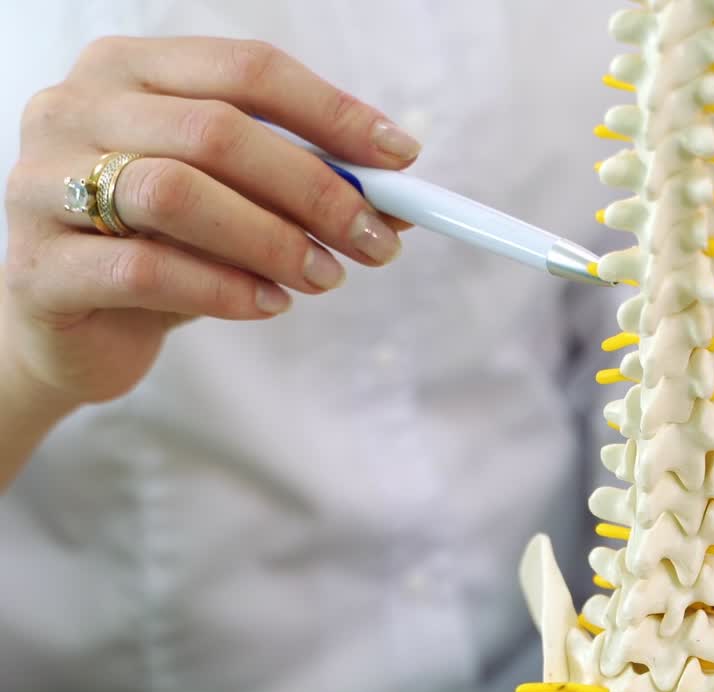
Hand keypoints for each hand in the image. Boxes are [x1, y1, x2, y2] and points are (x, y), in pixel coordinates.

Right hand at [2, 36, 419, 417]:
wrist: (72, 330)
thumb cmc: (157, 251)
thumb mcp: (232, 209)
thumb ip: (298, 193)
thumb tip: (396, 204)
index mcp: (130, 72)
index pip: (245, 69)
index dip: (330, 112)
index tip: (401, 158)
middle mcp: (77, 110)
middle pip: (217, 131)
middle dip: (314, 189)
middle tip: (375, 242)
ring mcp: (45, 184)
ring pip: (177, 193)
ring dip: (272, 240)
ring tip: (324, 277)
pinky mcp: (41, 268)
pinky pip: (146, 270)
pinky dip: (223, 289)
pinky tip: (269, 304)